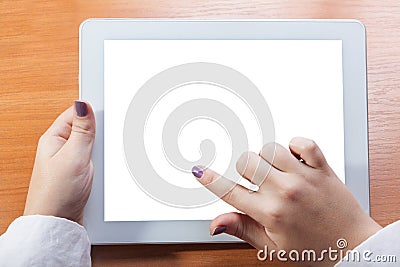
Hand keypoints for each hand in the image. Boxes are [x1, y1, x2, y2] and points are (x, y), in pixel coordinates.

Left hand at [24, 101, 94, 223]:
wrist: (58, 224)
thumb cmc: (56, 194)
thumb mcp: (73, 157)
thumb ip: (82, 131)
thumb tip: (83, 104)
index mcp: (54, 138)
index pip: (76, 113)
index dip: (93, 112)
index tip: (108, 115)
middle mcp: (62, 147)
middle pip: (87, 129)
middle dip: (100, 135)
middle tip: (104, 145)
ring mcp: (72, 160)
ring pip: (94, 146)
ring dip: (102, 151)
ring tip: (101, 162)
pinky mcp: (80, 172)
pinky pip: (95, 160)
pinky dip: (102, 163)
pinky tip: (103, 169)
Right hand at [193, 137, 381, 265]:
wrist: (353, 247)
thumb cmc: (313, 249)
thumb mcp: (272, 247)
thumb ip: (242, 229)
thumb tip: (215, 224)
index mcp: (270, 213)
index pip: (230, 192)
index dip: (210, 180)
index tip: (199, 171)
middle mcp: (285, 191)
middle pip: (247, 161)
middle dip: (245, 170)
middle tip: (256, 182)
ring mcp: (304, 177)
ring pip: (270, 148)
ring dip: (267, 158)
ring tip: (277, 173)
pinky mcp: (322, 168)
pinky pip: (303, 142)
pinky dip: (295, 145)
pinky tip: (294, 159)